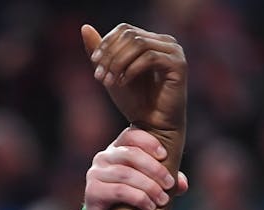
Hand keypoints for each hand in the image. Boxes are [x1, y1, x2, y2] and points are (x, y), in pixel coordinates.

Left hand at [82, 23, 185, 151]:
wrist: (152, 127)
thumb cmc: (134, 102)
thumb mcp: (112, 73)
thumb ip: (101, 51)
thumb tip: (85, 27)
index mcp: (151, 41)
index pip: (125, 29)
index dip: (106, 43)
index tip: (94, 63)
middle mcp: (165, 42)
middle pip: (130, 35)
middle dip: (110, 55)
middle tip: (99, 76)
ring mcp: (174, 52)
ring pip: (139, 44)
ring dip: (118, 63)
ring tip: (109, 82)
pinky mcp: (178, 65)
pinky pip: (150, 58)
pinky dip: (131, 70)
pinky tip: (123, 83)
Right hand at [84, 127, 190, 209]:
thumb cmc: (130, 200)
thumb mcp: (149, 186)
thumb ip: (166, 180)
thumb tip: (183, 184)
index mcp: (117, 149)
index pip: (131, 135)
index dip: (149, 142)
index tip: (165, 156)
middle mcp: (103, 157)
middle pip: (131, 155)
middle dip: (155, 169)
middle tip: (169, 185)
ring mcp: (95, 174)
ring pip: (126, 174)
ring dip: (149, 187)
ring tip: (163, 200)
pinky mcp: (92, 192)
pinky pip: (119, 191)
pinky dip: (138, 198)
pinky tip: (149, 206)